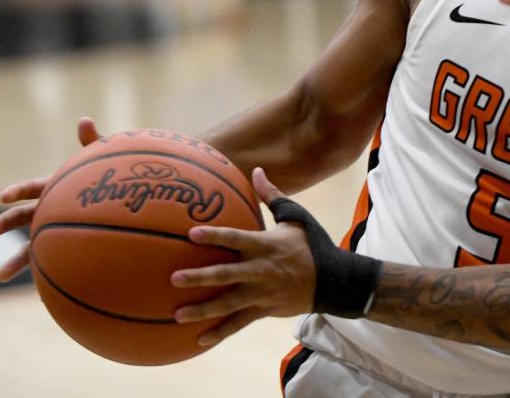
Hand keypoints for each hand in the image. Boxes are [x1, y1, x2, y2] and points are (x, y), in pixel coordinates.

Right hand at [0, 117, 102, 280]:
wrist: (124, 204)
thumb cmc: (113, 179)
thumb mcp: (103, 161)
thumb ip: (94, 143)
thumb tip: (84, 120)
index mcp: (56, 188)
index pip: (33, 187)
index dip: (19, 190)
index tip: (6, 196)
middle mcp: (50, 210)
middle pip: (22, 217)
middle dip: (4, 223)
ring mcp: (55, 230)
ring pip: (32, 246)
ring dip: (16, 260)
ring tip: (3, 276)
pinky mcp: (67, 249)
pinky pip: (55, 263)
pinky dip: (48, 276)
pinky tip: (43, 294)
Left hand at [171, 168, 315, 346]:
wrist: (334, 280)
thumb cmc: (312, 244)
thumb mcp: (296, 217)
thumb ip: (272, 195)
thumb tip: (256, 170)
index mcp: (266, 245)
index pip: (236, 238)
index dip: (214, 236)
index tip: (191, 234)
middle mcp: (261, 270)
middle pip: (226, 274)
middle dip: (200, 277)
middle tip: (174, 278)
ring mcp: (261, 293)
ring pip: (228, 303)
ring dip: (202, 309)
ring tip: (177, 315)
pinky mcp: (264, 310)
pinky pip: (239, 323)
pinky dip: (220, 332)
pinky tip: (199, 339)